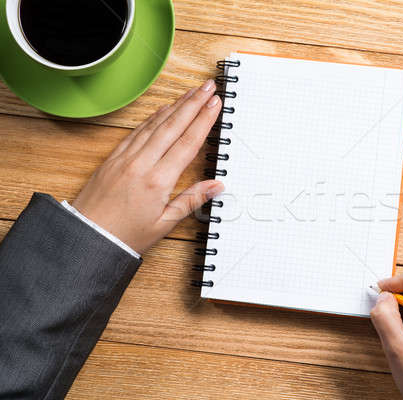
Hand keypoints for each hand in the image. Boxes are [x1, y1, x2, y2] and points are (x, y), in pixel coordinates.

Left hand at [73, 80, 223, 253]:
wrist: (87, 238)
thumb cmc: (125, 235)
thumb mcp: (165, 223)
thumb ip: (192, 201)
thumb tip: (216, 186)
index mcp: (158, 181)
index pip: (188, 143)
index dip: (204, 120)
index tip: (215, 104)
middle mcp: (142, 164)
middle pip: (173, 126)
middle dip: (193, 103)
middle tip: (207, 86)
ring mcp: (126, 157)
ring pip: (155, 124)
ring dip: (175, 105)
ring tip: (191, 92)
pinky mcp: (114, 157)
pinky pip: (137, 131)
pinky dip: (152, 117)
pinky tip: (163, 109)